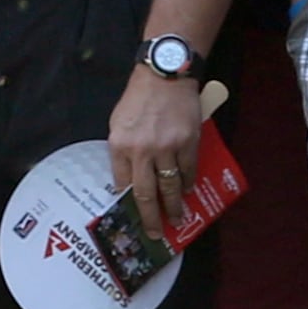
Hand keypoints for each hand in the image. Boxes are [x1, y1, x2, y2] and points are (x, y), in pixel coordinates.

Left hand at [109, 62, 207, 247]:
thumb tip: (127, 178)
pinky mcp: (187, 142)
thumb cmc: (139, 98)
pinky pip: (188, 171)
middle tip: (155, 234)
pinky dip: (188, 183)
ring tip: (177, 218)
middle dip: (151, 219)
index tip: (132, 219)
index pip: (122, 185)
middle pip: (146, 195)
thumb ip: (122, 151)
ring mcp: (166, 148)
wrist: (164, 74)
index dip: (127, 205)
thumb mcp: (119, 123)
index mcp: (119, 146)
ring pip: (170, 187)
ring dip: (175, 206)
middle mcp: (141, 150)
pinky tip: (187, 190)